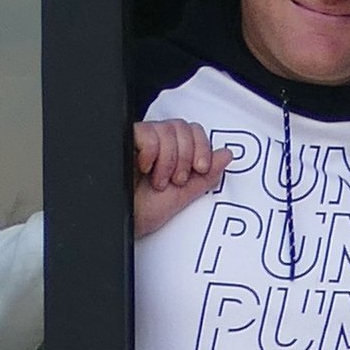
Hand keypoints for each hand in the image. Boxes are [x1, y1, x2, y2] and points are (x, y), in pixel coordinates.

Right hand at [133, 120, 230, 238]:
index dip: (202, 146)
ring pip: (168, 129)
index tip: (200, 167)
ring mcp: (139, 140)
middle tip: (177, 179)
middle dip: (186, 157)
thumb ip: (206, 176)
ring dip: (169, 161)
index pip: (193, 130)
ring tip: (159, 180)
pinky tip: (144, 169)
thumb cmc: (143, 212)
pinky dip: (152, 154)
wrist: (123, 223)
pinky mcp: (125, 140)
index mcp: (170, 153)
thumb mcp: (183, 195)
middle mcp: (155, 144)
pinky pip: (148, 133)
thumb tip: (226, 155)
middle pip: (183, 126)